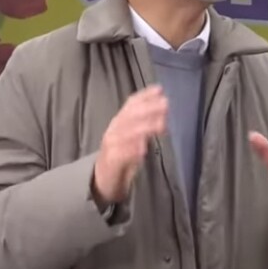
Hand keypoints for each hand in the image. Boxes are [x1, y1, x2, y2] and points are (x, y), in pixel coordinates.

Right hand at [93, 85, 167, 204]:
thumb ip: (144, 125)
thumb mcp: (132, 136)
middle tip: (165, 105)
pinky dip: (132, 151)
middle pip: (130, 116)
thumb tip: (163, 113)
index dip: (145, 96)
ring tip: (161, 125)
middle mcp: (114, 129)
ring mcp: (111, 145)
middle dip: (148, 109)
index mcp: (120, 121)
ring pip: (127, 133)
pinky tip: (144, 149)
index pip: (131, 104)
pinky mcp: (111, 162)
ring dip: (145, 128)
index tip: (159, 90)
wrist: (102, 178)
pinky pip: (121, 155)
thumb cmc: (121, 155)